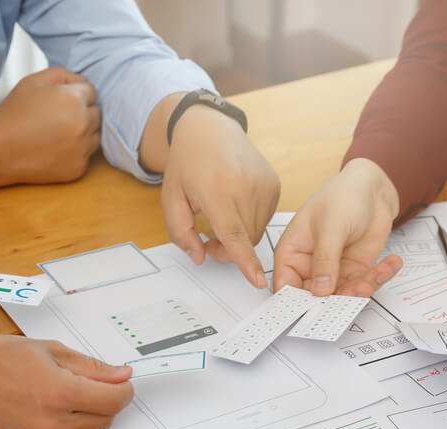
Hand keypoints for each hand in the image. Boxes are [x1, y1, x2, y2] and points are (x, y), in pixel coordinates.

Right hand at [0, 67, 100, 183]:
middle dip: (81, 113)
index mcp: (73, 100)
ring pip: (95, 135)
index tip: (59, 102)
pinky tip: (55, 149)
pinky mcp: (79, 168)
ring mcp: (82, 149)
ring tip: (57, 134)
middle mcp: (83, 124)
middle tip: (56, 118)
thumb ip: (62, 75)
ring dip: (82, 133)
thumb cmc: (13, 114)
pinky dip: (76, 152)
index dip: (74, 94)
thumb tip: (82, 81)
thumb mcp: (32, 82)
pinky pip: (87, 155)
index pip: (92, 92)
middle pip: (96, 113)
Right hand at [0, 335, 133, 428]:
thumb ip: (91, 367)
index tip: (120, 385)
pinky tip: (26, 410)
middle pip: (103, 420)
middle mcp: (50, 423)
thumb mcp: (49, 351)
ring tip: (43, 395)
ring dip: (74, 416)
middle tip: (81, 386)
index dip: (123, 391)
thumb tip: (123, 376)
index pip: (116, 401)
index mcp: (61, 392)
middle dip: (101, 403)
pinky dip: (50, 428)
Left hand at [161, 105, 280, 288]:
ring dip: (239, 235)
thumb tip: (200, 257)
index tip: (257, 280)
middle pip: (244, 239)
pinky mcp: (275, 185)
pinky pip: (265, 218)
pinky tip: (235, 203)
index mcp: (218, 190)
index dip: (245, 260)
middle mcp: (246, 187)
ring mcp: (264, 185)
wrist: (210, 129)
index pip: (235, 233)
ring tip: (220, 216)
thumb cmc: (188, 163)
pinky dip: (249, 220)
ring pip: (256, 231)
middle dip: (226, 248)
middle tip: (207, 238)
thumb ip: (180, 232)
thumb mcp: (171, 198)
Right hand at [274, 158, 403, 296]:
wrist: (373, 188)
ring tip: (375, 275)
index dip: (295, 303)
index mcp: (292, 252)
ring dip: (362, 289)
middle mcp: (310, 265)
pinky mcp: (355, 270)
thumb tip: (320, 289)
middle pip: (315, 297)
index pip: (285, 286)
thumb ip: (325, 259)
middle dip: (337, 299)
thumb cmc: (343, 195)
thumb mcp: (331, 225)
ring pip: (343, 295)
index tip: (314, 310)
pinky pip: (365, 284)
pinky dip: (379, 278)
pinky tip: (390, 263)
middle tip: (354, 293)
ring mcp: (333, 269)